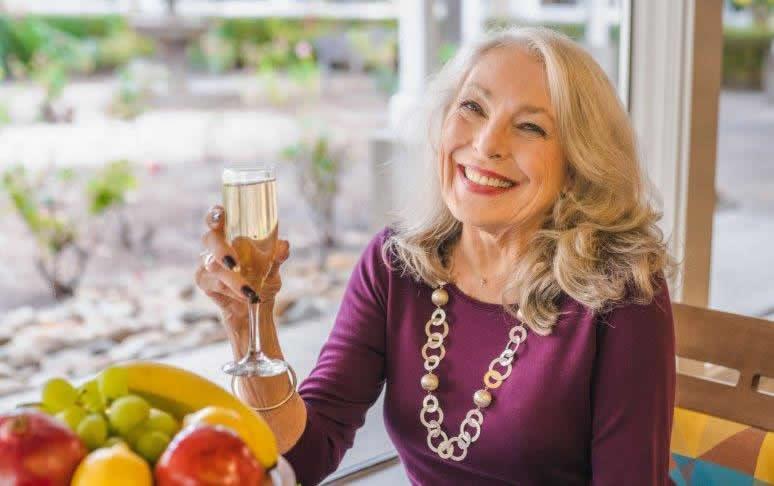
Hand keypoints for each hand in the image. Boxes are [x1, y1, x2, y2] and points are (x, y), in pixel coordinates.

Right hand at [195, 205, 289, 333]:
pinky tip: (245, 296)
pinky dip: (232, 291)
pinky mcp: (204, 282)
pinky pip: (216, 284)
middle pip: (209, 239)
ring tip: (252, 292)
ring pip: (214, 266)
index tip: (221, 215)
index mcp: (231, 235)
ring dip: (234, 280)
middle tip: (233, 263)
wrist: (255, 308)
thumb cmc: (262, 280)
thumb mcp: (274, 268)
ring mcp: (207, 264)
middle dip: (221, 250)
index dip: (215, 215)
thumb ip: (278, 256)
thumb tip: (284, 246)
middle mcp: (216, 246)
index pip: (217, 219)